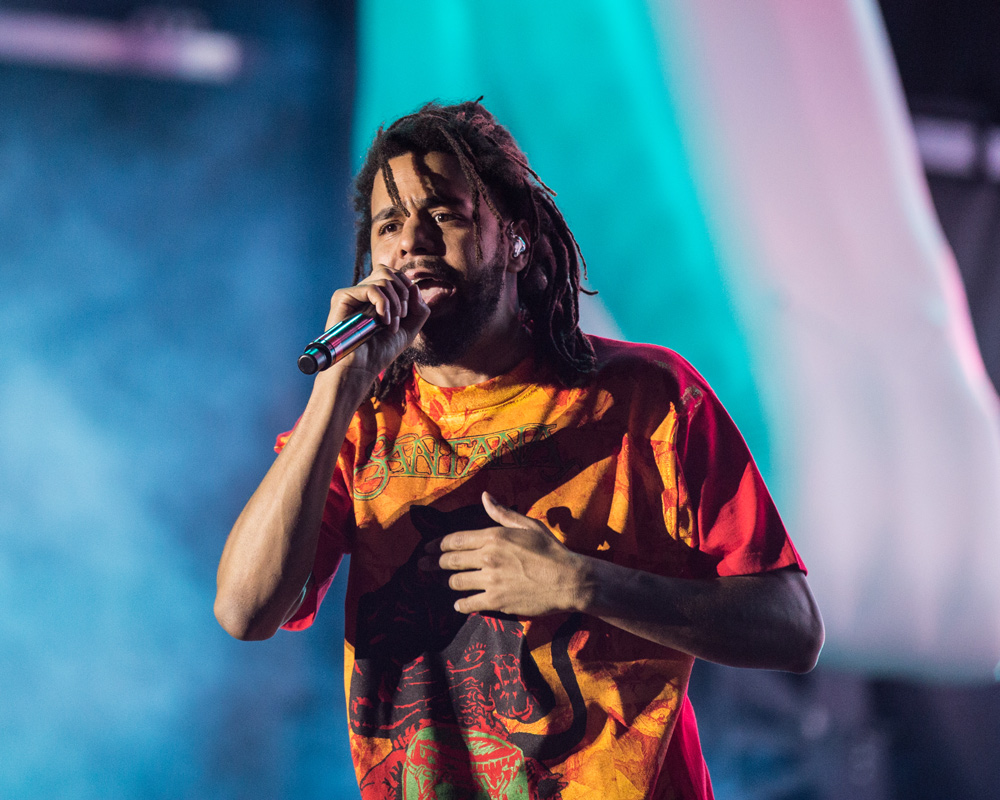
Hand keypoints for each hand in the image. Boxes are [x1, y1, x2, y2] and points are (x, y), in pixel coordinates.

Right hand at [322, 267, 428, 378]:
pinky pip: (371, 287)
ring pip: (383, 277)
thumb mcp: (409, 330)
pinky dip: (383, 304)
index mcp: (377, 297)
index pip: (396, 276)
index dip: (408, 289)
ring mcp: (353, 293)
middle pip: (389, 271)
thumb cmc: (380, 352)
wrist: (361, 368)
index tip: (407, 313)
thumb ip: (418, 309)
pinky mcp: (343, 297)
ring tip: (391, 324)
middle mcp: (364, 292)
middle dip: (403, 293)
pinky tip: (383, 321)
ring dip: (395, 303)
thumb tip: (415, 286)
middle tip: (401, 317)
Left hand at [421, 492, 587, 615]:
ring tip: (446, 582)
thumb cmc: (551, 550)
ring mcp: (491, 580)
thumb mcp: (527, 525)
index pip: (455, 540)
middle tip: (423, 565)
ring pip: (457, 582)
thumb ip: (502, 513)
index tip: (428, 548)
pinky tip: (459, 604)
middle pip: (450, 561)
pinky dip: (461, 604)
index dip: (437, 545)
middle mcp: (488, 557)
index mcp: (493, 536)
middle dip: (434, 563)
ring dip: (450, 582)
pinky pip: (469, 603)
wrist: (569, 580)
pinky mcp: (497, 601)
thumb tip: (485, 497)